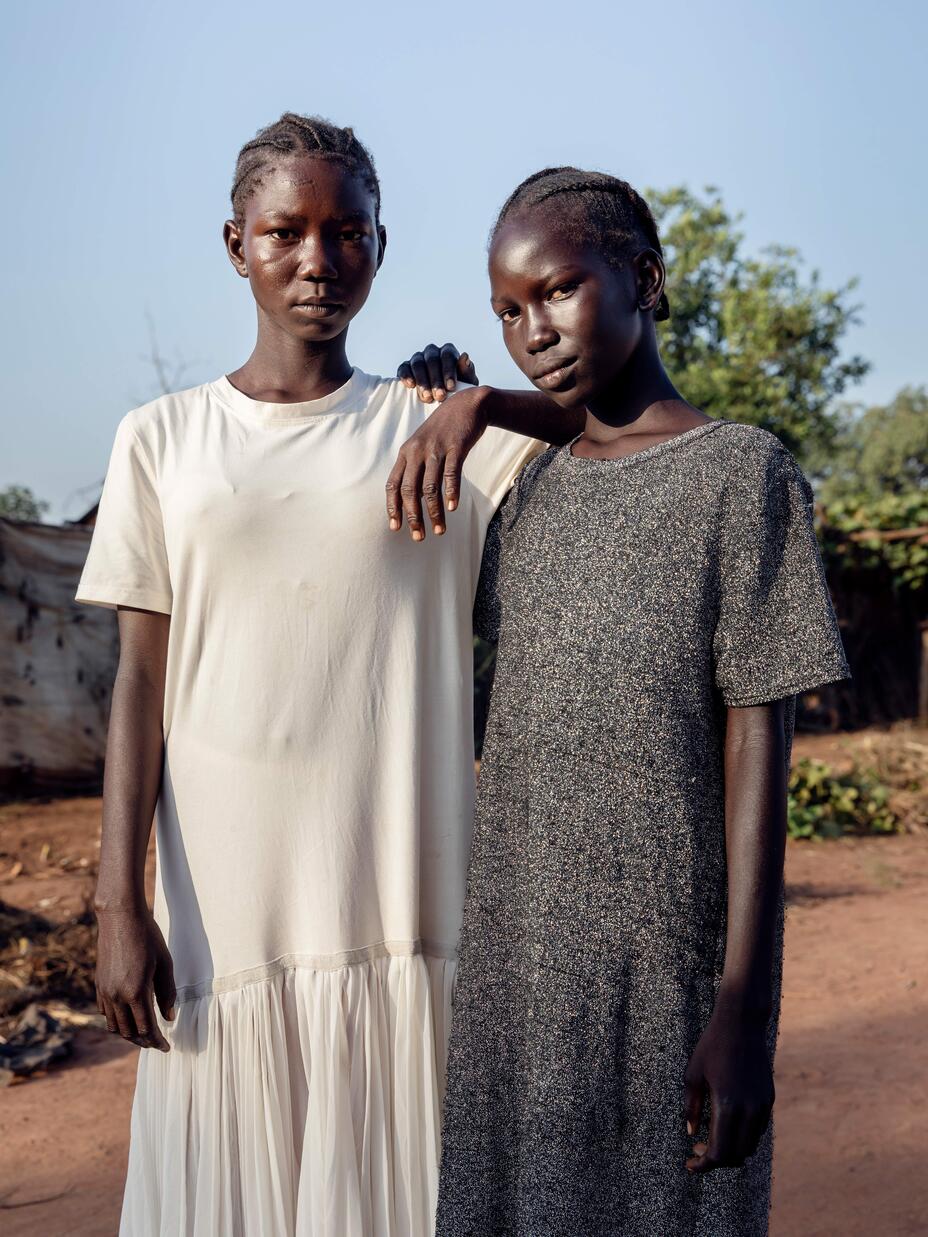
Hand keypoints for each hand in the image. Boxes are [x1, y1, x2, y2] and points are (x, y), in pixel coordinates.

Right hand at [95, 905, 175, 1050]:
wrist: (120, 918)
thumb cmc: (148, 937)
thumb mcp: (165, 964)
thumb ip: (167, 993)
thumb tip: (169, 1017)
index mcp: (135, 992)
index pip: (147, 1028)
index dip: (157, 1041)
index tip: (166, 1047)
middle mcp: (116, 996)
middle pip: (129, 1032)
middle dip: (144, 1042)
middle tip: (157, 1044)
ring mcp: (104, 991)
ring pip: (114, 1026)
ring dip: (129, 1035)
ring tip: (143, 1035)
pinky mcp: (98, 985)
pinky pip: (105, 1013)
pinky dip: (117, 1022)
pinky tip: (128, 1018)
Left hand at [386, 384, 490, 539]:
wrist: (467, 405)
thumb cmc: (444, 430)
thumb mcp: (423, 446)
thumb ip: (416, 468)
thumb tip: (412, 498)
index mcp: (406, 454)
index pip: (393, 485)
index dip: (393, 508)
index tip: (396, 528)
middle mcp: (416, 452)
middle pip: (410, 490)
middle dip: (413, 517)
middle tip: (419, 537)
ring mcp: (436, 449)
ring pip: (430, 487)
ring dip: (434, 512)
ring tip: (439, 530)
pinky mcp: (455, 447)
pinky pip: (450, 474)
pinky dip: (451, 492)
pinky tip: (452, 508)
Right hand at [397, 342, 477, 403]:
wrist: (443, 403)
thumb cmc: (459, 391)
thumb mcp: (467, 383)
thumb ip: (467, 371)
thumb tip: (464, 356)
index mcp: (448, 352)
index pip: (447, 355)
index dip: (448, 371)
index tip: (451, 388)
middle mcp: (432, 352)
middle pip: (431, 360)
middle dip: (436, 379)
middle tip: (440, 397)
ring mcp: (417, 359)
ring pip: (417, 363)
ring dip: (422, 381)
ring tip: (427, 397)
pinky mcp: (405, 367)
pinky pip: (404, 368)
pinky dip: (406, 375)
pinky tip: (411, 386)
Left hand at [683, 1002, 773, 1172]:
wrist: (742, 1023)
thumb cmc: (712, 1045)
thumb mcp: (693, 1074)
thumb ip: (691, 1107)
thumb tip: (692, 1134)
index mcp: (727, 1104)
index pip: (719, 1153)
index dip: (703, 1165)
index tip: (690, 1165)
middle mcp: (749, 1109)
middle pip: (736, 1155)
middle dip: (716, 1161)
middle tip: (698, 1152)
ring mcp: (762, 1105)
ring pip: (749, 1146)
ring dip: (731, 1151)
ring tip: (711, 1140)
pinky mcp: (769, 1099)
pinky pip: (757, 1130)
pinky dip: (743, 1137)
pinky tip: (727, 1126)